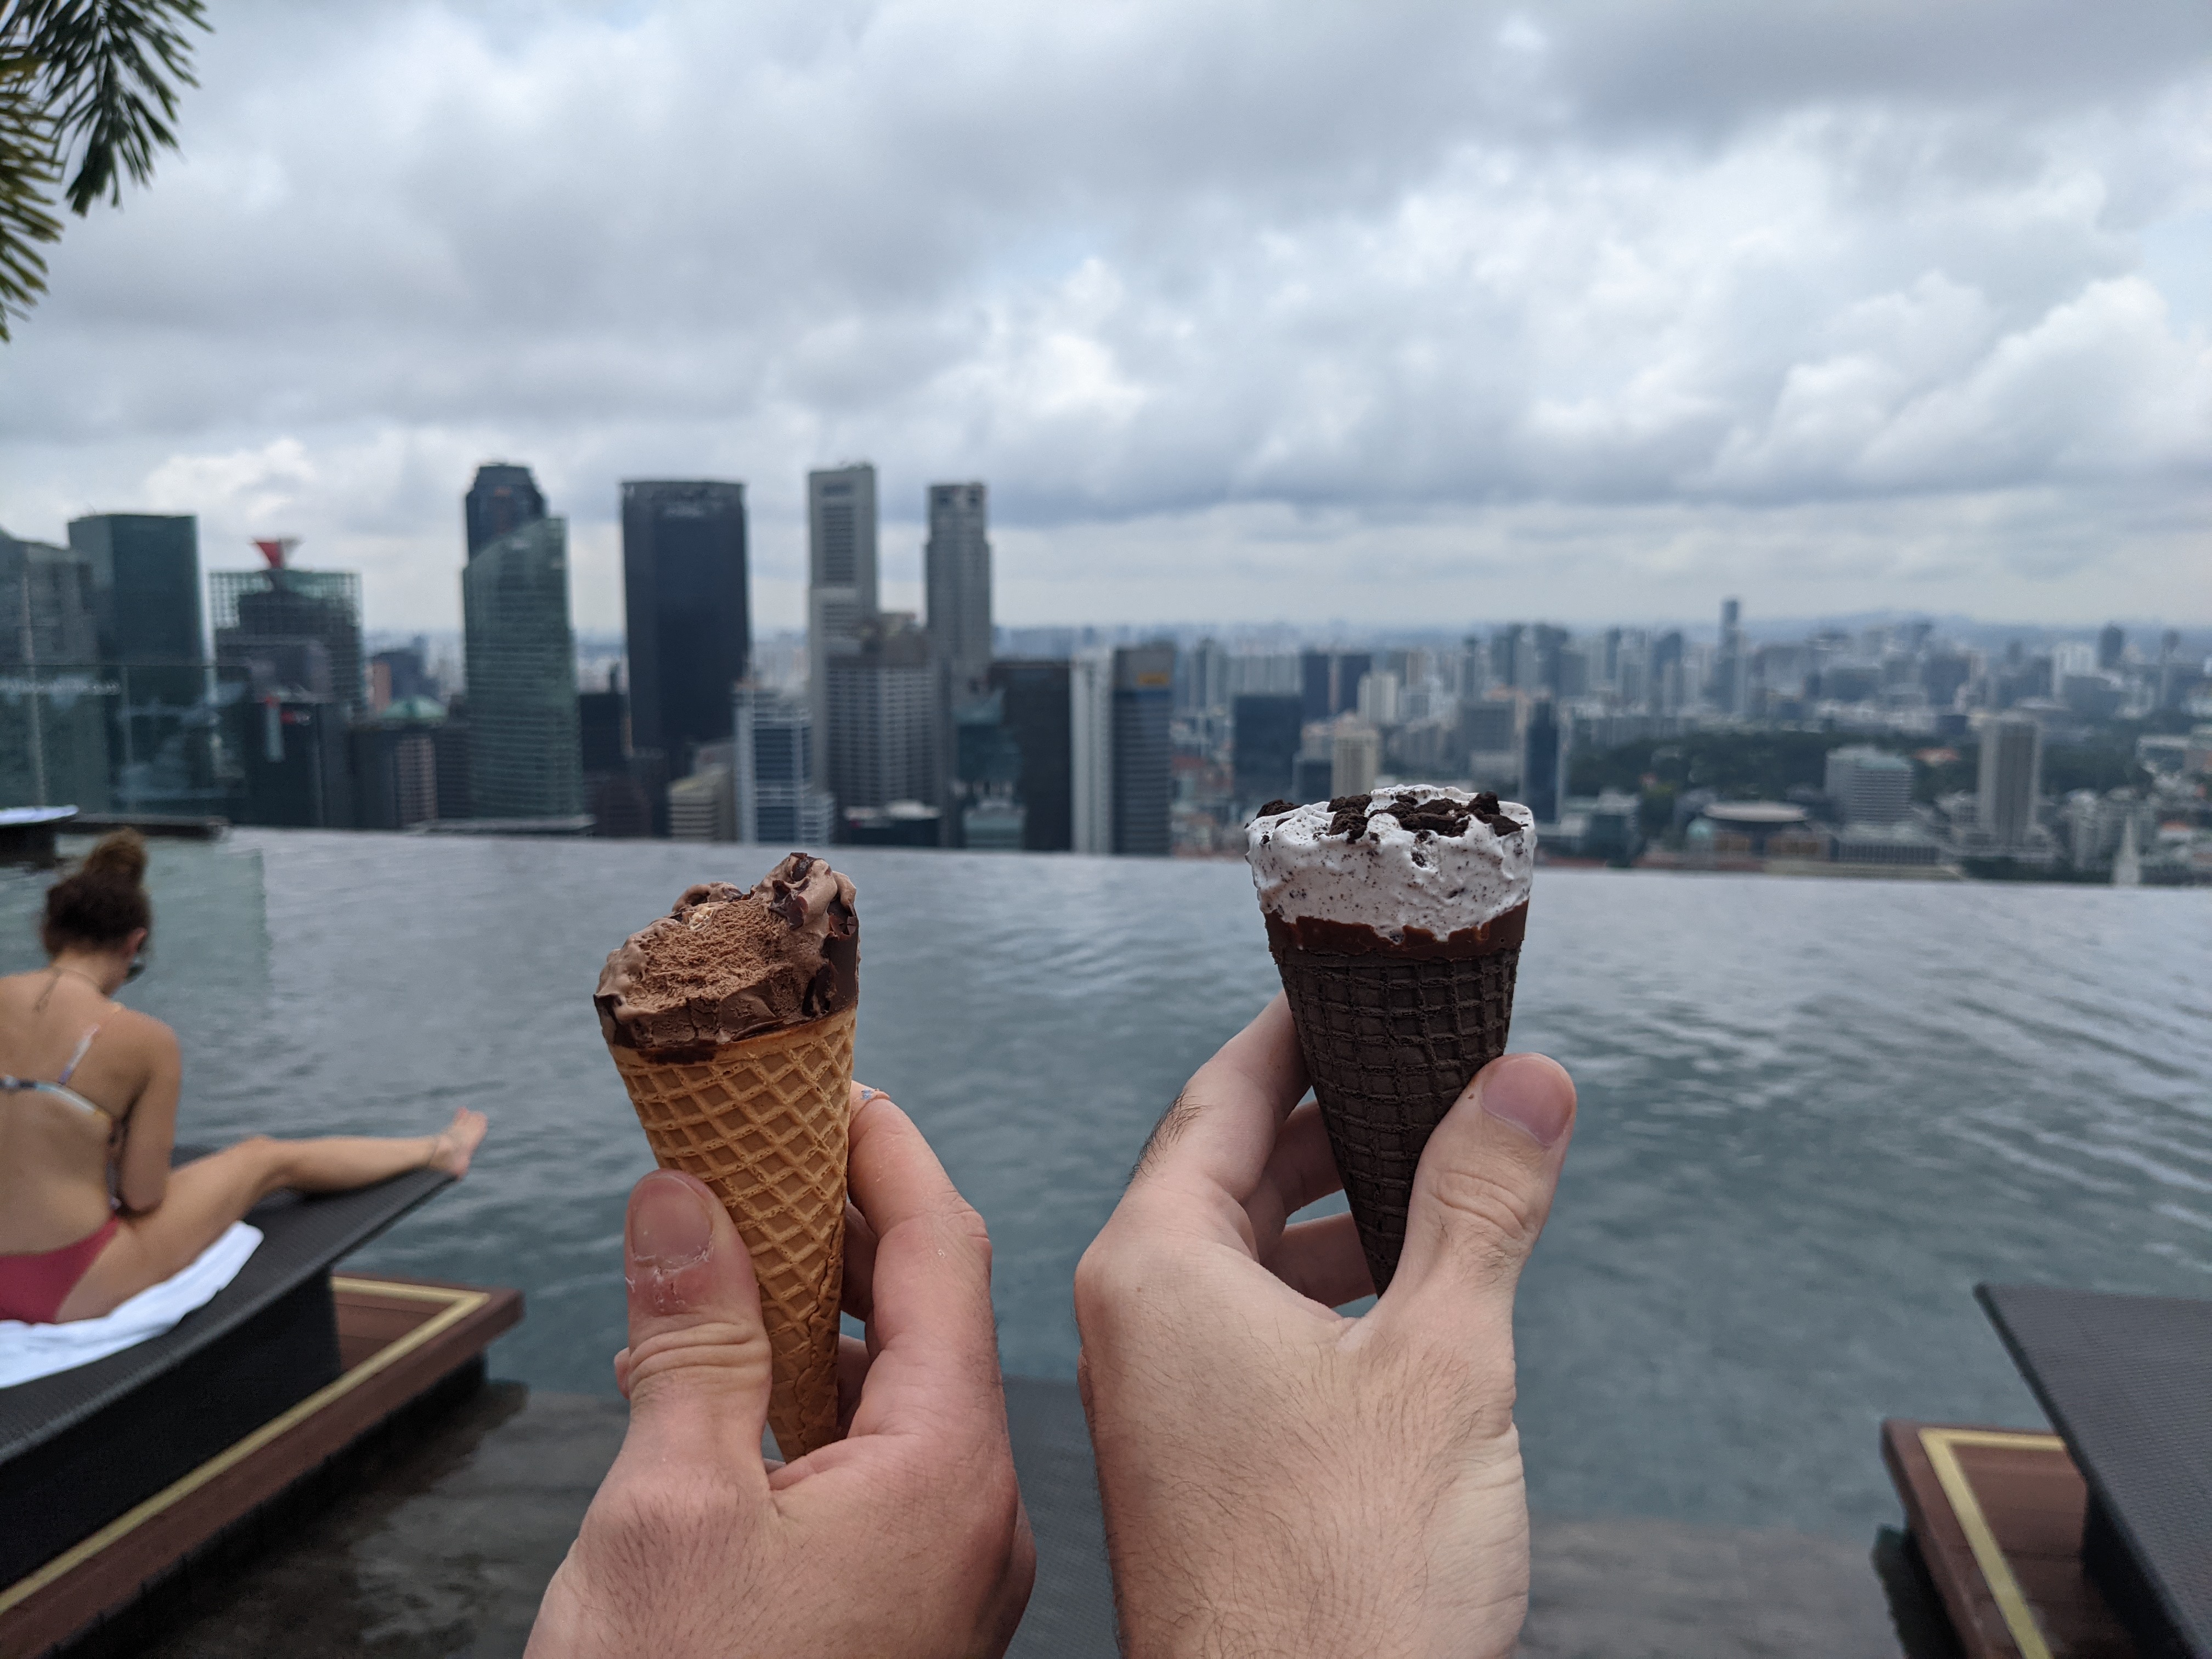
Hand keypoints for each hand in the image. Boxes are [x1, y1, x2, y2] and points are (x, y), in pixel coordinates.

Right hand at [528, 1088, 1035, 1658]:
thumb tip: (681, 1200)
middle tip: (753, 1159)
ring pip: (898, 1402)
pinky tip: (721, 1390)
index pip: (943, 1252)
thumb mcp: (668, 1509)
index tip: (827, 1086)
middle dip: (839, 1229)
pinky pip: (877, 1477)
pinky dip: (808, 1413)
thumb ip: (691, 1342)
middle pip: (929, 1320)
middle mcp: (977, 1519)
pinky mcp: (905, 1617)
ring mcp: (948, 1576)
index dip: (885, 1154)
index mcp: (947, 1473)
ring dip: (815, 1323)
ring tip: (720, 1262)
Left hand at [1074, 995, 1575, 1658]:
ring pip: (1242, 1258)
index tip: (1353, 986)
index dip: (1294, 1033)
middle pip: (1226, 1168)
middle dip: (1331, 1119)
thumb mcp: (1443, 1361)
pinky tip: (1404, 1299)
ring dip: (1334, 1212)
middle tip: (1426, 1073)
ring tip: (1434, 1178)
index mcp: (1156, 1268)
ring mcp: (1156, 1399)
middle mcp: (1133, 1322)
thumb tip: (1524, 1083)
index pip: (1219, 1095)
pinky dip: (1324, 1295)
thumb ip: (1479, 1207)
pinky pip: (1249, 1334)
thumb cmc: (1346, 1583)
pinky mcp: (1194, 1464)